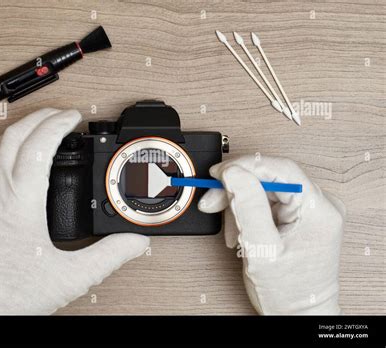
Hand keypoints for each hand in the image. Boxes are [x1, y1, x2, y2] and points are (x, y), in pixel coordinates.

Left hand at [0, 108, 148, 313]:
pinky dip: (6, 150)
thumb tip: (133, 242)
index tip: (74, 117)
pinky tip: (16, 162)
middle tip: (61, 114)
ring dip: (22, 130)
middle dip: (40, 116)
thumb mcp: (69, 277)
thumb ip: (108, 256)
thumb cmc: (3, 294)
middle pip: (14, 134)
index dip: (59, 123)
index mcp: (19, 198)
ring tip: (42, 130)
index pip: (39, 143)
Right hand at [198, 156, 344, 313]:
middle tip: (212, 198)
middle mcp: (319, 205)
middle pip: (270, 178)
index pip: (280, 169)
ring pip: (265, 188)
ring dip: (239, 201)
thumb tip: (233, 172)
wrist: (298, 314)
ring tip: (226, 221)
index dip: (245, 166)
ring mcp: (308, 210)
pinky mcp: (298, 216)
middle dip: (237, 187)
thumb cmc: (289, 291)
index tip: (219, 173)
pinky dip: (247, 210)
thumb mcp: (261, 248)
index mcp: (318, 209)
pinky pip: (267, 201)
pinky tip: (239, 226)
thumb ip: (247, 206)